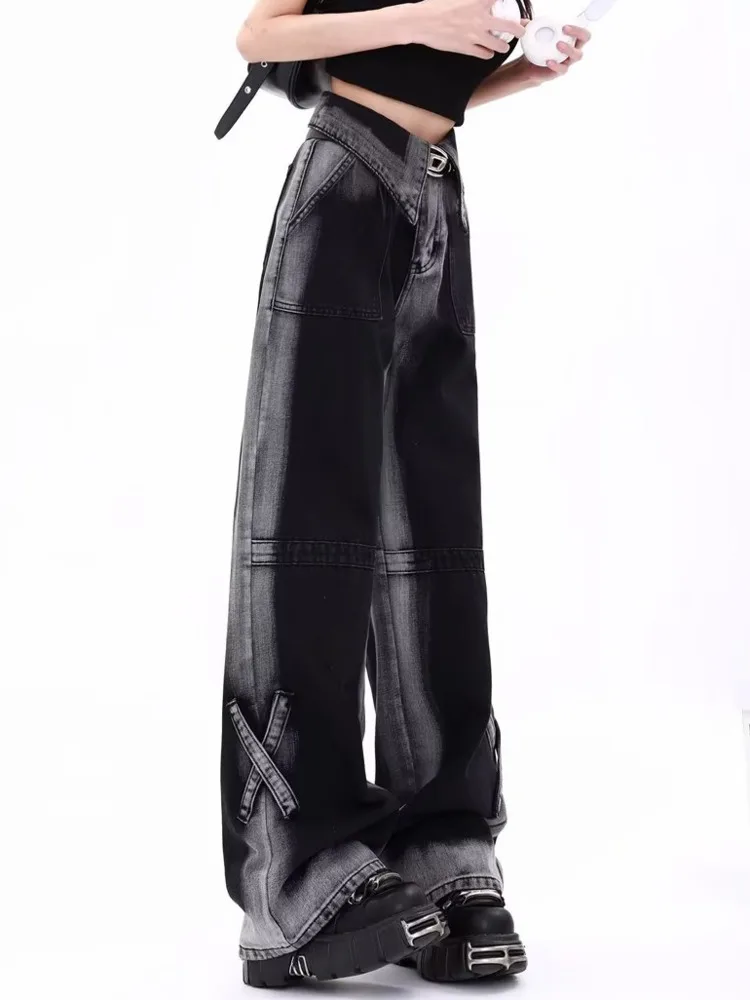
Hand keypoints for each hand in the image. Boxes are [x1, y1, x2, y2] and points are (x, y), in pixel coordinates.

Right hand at [410, 0, 525, 59]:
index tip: (517, 4)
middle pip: (508, 25)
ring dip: (503, 45)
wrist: (421, 22)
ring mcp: (474, 35)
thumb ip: (471, 0)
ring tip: (504, 45)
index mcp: (478, 1)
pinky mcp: (466, 48)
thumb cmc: (435, 5)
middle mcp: (480, 18)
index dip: (513, 1)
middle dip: (519, 28)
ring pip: (498, 44)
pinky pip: (484, 54)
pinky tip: (488, 52)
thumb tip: (479, 1)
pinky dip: (488, 54)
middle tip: (522, 30)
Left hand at [517, 20, 590, 81]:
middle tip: (564, 29)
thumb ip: (531, 27)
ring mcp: (567, 61)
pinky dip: (556, 65)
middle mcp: (572, 49)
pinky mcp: (560, 72)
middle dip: (577, 33)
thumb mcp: (535, 35)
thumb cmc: (537, 47)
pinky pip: (562, 69)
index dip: (578, 27)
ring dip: (569, 49)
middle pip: (584, 40)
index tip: (565, 25)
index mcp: (570, 38)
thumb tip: (523, 22)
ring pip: (577, 56)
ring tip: (558, 44)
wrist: (530, 65)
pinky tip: (548, 61)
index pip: (582, 31)